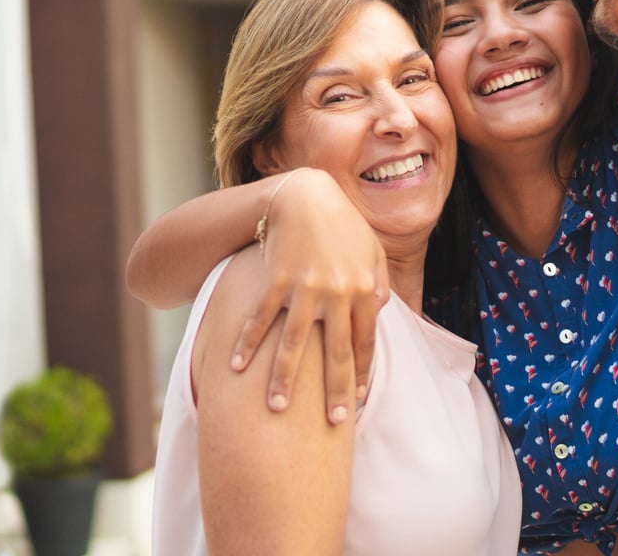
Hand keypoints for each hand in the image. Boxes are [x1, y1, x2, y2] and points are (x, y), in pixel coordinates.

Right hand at [229, 168, 389, 423]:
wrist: (306, 195)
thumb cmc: (342, 223)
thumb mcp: (371, 249)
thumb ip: (379, 281)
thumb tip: (382, 310)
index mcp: (363, 290)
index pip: (364, 343)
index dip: (361, 374)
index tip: (359, 401)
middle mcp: (337, 295)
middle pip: (336, 353)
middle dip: (335, 391)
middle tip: (334, 423)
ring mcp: (305, 289)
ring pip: (294, 344)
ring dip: (283, 380)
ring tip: (275, 410)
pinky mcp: (276, 280)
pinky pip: (260, 318)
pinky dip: (247, 343)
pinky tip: (235, 367)